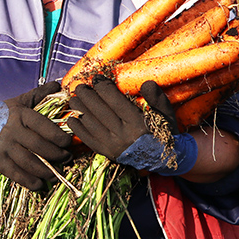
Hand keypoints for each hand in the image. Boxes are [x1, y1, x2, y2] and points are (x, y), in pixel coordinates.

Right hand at [0, 81, 72, 191]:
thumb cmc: (4, 113)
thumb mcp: (20, 101)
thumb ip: (40, 94)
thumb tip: (59, 84)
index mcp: (20, 115)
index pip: (44, 127)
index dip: (60, 137)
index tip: (69, 143)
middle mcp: (12, 131)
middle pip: (40, 147)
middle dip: (58, 155)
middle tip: (67, 159)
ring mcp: (4, 147)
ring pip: (30, 163)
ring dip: (47, 171)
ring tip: (57, 173)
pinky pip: (17, 174)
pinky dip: (31, 182)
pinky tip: (41, 184)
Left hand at [66, 79, 196, 175]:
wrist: (161, 160)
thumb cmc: (164, 132)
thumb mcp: (166, 114)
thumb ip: (157, 98)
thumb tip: (146, 83)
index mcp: (138, 124)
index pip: (115, 101)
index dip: (103, 88)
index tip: (96, 78)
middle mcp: (123, 135)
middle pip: (99, 111)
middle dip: (87, 96)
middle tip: (79, 87)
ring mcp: (112, 146)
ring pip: (91, 124)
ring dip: (80, 110)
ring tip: (74, 99)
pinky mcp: (106, 153)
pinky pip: (87, 140)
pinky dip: (77, 129)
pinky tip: (72, 118)